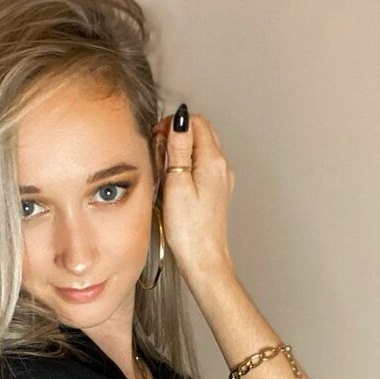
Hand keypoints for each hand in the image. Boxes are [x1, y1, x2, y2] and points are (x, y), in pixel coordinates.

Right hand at [151, 109, 235, 277]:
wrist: (204, 259)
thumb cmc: (188, 230)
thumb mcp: (177, 185)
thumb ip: (179, 149)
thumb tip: (180, 119)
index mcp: (212, 161)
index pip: (196, 121)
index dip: (174, 124)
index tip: (157, 139)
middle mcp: (222, 166)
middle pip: (201, 131)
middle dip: (178, 134)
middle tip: (159, 153)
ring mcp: (222, 178)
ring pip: (202, 146)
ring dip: (182, 149)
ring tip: (165, 170)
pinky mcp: (217, 190)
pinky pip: (203, 164)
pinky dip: (188, 163)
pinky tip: (175, 181)